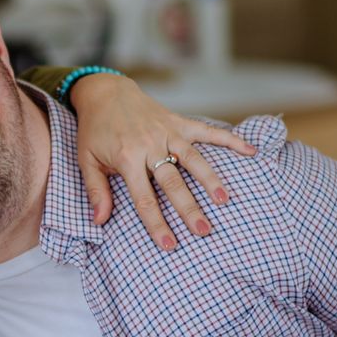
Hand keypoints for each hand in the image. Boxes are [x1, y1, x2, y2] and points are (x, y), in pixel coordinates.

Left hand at [69, 73, 256, 250]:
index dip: (156, 223)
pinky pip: (207, 131)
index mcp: (126, 157)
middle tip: (204, 230)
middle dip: (188, 208)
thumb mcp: (86, 159)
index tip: (169, 244)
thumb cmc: (94, 130)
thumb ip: (95, 190)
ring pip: (193, 158)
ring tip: (224, 200)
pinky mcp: (178, 121)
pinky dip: (229, 139)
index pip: (144, 197)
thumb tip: (99, 220)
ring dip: (210, 179)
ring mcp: (167, 131)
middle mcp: (150, 145)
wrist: (105, 92)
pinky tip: (250, 151)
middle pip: (173, 182)